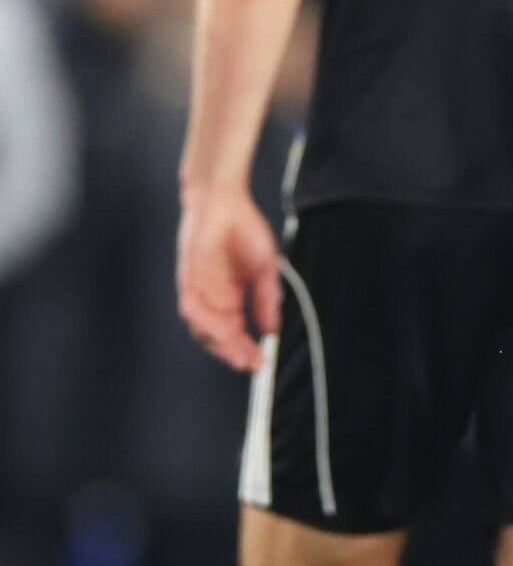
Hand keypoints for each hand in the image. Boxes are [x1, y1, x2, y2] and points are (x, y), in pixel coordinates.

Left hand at [175, 186, 281, 372]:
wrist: (223, 202)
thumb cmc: (245, 231)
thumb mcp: (265, 268)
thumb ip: (267, 299)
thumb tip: (272, 329)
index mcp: (229, 298)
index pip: (235, 333)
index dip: (247, 349)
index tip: (261, 364)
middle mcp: (210, 299)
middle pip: (216, 336)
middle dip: (233, 352)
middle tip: (251, 363)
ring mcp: (197, 290)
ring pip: (201, 326)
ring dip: (219, 340)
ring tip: (238, 350)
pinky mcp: (188, 277)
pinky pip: (192, 305)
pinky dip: (206, 318)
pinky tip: (224, 324)